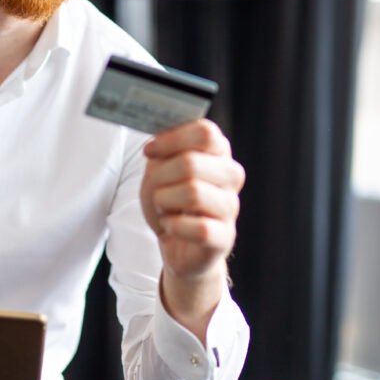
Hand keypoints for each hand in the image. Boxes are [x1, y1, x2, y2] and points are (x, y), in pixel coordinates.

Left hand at [140, 120, 244, 335]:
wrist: (180, 247)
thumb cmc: (170, 203)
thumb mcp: (159, 172)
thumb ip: (161, 152)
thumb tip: (156, 143)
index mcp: (218, 153)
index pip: (205, 132)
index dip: (171, 139)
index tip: (149, 151)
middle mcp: (230, 177)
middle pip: (192, 162)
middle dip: (160, 177)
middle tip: (155, 189)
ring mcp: (230, 208)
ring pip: (192, 193)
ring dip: (165, 201)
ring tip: (164, 209)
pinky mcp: (224, 237)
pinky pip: (198, 228)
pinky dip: (173, 226)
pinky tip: (171, 227)